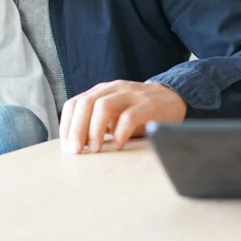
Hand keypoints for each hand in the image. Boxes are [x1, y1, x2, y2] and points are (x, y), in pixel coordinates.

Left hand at [59, 80, 186, 153]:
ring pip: (103, 107)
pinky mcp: (148, 105)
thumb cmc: (139, 110)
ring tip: (95, 149)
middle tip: (77, 151)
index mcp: (102, 90)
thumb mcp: (114, 112)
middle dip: (77, 129)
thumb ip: (96, 121)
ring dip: (94, 131)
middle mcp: (114, 89)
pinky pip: (129, 117)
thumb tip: (75, 144)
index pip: (75, 103)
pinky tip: (118, 145)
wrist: (173, 98)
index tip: (67, 147)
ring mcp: (131, 95)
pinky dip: (120, 133)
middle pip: (86, 104)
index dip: (67, 125)